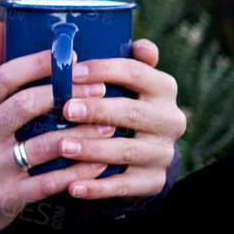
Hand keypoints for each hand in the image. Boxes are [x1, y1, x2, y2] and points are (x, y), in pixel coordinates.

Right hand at [0, 21, 122, 233]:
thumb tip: (1, 24)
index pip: (4, 77)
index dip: (38, 64)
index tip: (72, 55)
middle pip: (24, 106)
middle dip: (66, 94)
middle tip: (101, 87)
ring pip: (42, 146)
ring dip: (80, 134)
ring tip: (109, 125)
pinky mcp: (6, 196)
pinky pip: (47, 183)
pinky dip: (75, 173)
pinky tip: (98, 163)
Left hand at [46, 36, 185, 201]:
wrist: (140, 154)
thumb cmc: (122, 103)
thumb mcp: (127, 81)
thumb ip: (128, 60)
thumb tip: (140, 45)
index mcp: (164, 88)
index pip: (136, 72)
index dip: (103, 70)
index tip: (71, 73)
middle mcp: (171, 120)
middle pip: (131, 112)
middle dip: (96, 110)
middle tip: (64, 109)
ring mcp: (163, 153)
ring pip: (127, 150)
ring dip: (93, 149)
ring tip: (62, 147)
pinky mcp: (152, 181)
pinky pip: (124, 186)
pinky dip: (96, 188)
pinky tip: (71, 186)